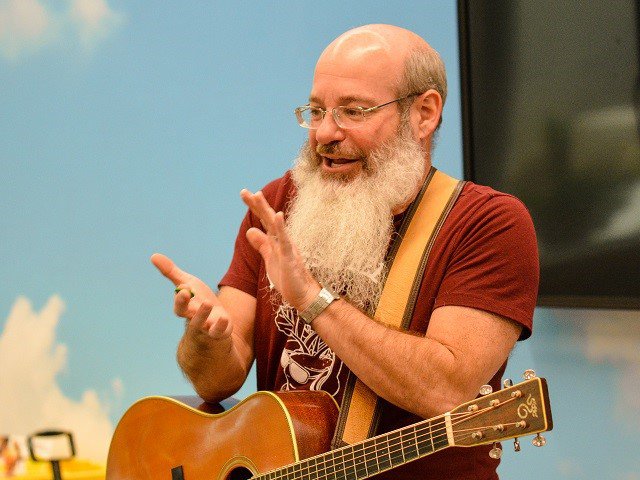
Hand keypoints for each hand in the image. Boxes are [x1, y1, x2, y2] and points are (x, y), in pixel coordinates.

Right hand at [150, 253, 232, 339]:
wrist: (217, 319)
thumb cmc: (199, 300)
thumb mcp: (188, 284)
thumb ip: (171, 272)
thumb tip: (153, 255)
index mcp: (186, 309)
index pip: (180, 307)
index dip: (180, 299)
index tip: (183, 288)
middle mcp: (194, 320)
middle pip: (187, 315)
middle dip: (185, 305)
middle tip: (185, 292)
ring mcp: (207, 327)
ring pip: (202, 324)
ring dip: (203, 315)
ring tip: (207, 303)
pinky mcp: (220, 331)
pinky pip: (219, 331)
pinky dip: (221, 326)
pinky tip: (224, 317)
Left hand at [240, 189, 319, 310]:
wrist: (303, 295)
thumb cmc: (288, 278)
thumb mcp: (270, 258)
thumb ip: (262, 244)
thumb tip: (250, 230)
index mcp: (276, 240)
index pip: (264, 220)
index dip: (254, 207)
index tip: (244, 193)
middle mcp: (283, 239)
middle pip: (268, 218)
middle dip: (256, 204)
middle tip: (244, 191)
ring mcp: (287, 247)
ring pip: (276, 225)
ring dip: (267, 210)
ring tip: (258, 195)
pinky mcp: (291, 257)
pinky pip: (286, 241)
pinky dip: (282, 228)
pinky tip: (278, 216)